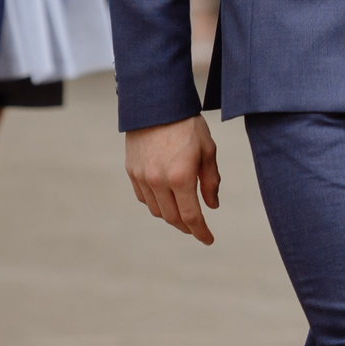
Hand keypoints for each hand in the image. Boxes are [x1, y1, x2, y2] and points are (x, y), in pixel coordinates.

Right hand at [125, 117, 221, 244]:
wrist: (156, 105)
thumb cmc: (188, 126)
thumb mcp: (208, 150)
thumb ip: (211, 181)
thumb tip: (212, 206)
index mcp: (180, 177)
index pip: (191, 216)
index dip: (201, 232)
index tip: (208, 239)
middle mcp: (158, 182)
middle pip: (172, 218)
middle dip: (186, 227)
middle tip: (197, 228)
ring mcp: (141, 178)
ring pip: (156, 210)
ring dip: (171, 216)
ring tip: (183, 213)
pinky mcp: (132, 172)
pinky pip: (144, 198)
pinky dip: (156, 203)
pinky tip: (166, 199)